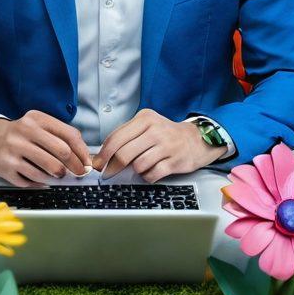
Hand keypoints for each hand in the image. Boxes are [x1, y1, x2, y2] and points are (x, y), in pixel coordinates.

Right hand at [0, 111, 91, 186]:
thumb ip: (59, 136)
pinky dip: (41, 182)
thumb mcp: (38, 125)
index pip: (69, 135)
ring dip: (58, 175)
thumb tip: (83, 156)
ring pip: (47, 168)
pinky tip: (43, 179)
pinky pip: (32, 180)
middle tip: (77, 173)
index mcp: (36, 119)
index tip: (87, 162)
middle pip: (61, 152)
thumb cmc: (20, 133)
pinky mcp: (6, 167)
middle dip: (74, 166)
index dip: (82, 152)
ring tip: (58, 174)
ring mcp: (14, 150)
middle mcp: (24, 132)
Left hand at [91, 109, 225, 182]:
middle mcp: (156, 130)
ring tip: (142, 165)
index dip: (104, 154)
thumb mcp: (146, 126)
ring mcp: (166, 145)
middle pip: (124, 154)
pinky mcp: (174, 161)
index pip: (116, 137)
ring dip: (136, 170)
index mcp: (145, 118)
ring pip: (138, 165)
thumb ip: (126, 136)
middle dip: (114, 167)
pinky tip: (151, 170)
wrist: (195, 139)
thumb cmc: (165, 134)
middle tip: (110, 173)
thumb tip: (103, 156)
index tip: (98, 163)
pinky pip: (152, 175)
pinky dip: (147, 176)